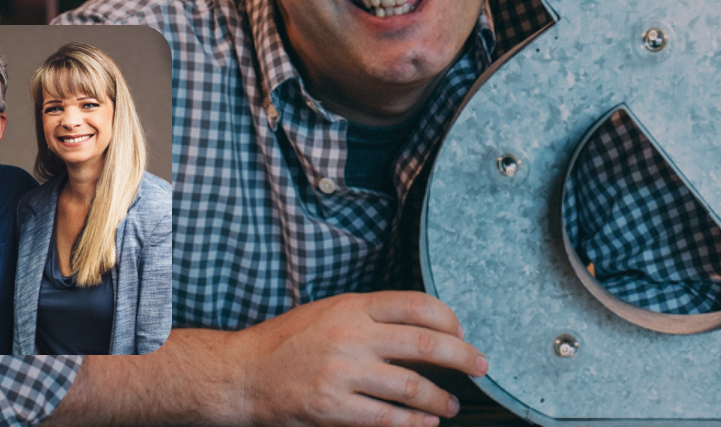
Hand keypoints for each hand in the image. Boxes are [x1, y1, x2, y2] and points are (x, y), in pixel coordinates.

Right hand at [220, 290, 488, 426]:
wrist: (240, 374)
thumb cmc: (285, 342)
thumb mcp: (329, 311)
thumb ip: (370, 316)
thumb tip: (421, 326)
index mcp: (353, 307)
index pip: (417, 304)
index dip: (449, 319)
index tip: (461, 333)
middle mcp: (352, 336)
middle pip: (425, 343)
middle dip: (462, 357)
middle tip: (481, 366)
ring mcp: (343, 372)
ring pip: (411, 386)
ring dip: (440, 399)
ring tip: (451, 404)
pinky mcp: (332, 407)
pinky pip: (385, 418)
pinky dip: (412, 423)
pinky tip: (425, 424)